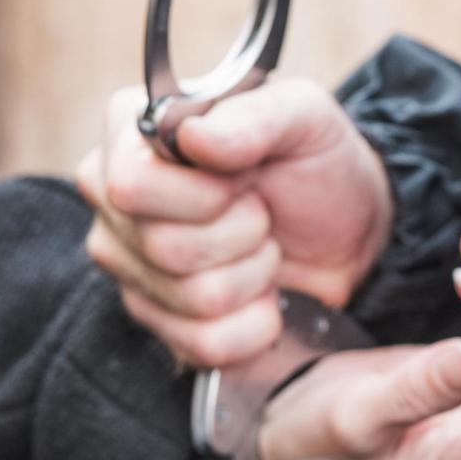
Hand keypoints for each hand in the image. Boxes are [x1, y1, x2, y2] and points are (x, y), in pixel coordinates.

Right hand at [76, 78, 393, 366]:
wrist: (347, 229)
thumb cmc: (315, 163)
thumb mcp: (305, 117)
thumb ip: (254, 115)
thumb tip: (193, 137)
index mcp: (132, 133)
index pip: (131, 186)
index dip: (205, 195)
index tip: (248, 179)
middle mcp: (112, 198)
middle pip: (161, 247)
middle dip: (242, 234)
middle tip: (263, 214)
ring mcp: (127, 265)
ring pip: (190, 298)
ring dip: (254, 276)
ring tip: (264, 247)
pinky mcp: (157, 320)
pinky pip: (203, 344)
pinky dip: (255, 324)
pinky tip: (263, 295)